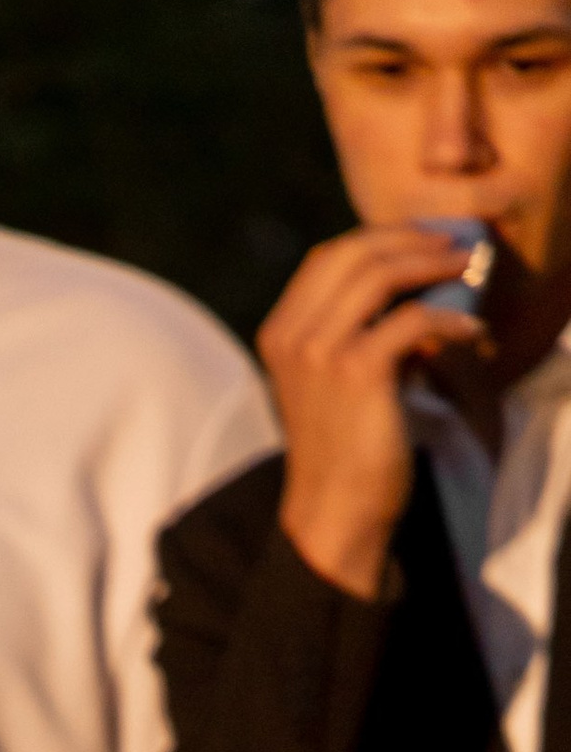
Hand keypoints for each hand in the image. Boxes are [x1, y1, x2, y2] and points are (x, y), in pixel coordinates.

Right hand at [261, 226, 488, 602]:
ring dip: (431, 264)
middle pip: (354, 254)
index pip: (327, 258)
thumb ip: (362, 329)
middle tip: (452, 245)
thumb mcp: (338, 378)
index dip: (378, 239)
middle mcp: (292, 336)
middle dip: (410, 239)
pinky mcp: (356, 371)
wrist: (333, 512)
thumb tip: (418, 288)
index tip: (420, 240)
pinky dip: (450, 320)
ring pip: (381, 274)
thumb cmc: (344, 448)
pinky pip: (414, 319)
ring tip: (464, 269)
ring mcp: (319, 352)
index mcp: (280, 333)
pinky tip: (471, 333)